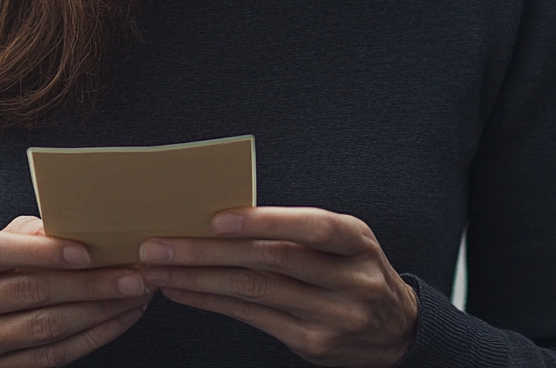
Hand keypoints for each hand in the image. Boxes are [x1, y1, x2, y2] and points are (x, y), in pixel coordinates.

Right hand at [0, 215, 151, 365]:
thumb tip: (75, 227)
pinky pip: (51, 357)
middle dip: (88, 284)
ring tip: (132, 297)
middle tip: (130, 276)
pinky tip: (117, 320)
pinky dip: (91, 338)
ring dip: (97, 313)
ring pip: (46, 329)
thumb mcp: (1, 241)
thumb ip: (31, 233)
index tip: (87, 251)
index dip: (42, 251)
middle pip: (31, 293)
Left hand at [139, 206, 417, 366]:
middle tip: (159, 244)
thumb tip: (223, 211)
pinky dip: (212, 302)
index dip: (264, 222)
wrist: (396, 328)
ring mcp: (331, 316)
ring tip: (159, 268)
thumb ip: (297, 227)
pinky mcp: (312, 344)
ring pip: (254, 292)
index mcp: (356, 240)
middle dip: (207, 251)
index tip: (215, 219)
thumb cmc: (354, 265)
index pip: (311, 228)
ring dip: (198, 279)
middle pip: (270, 262)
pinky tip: (184, 291)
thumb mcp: (344, 237)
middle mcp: (348, 280)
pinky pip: (252, 318)